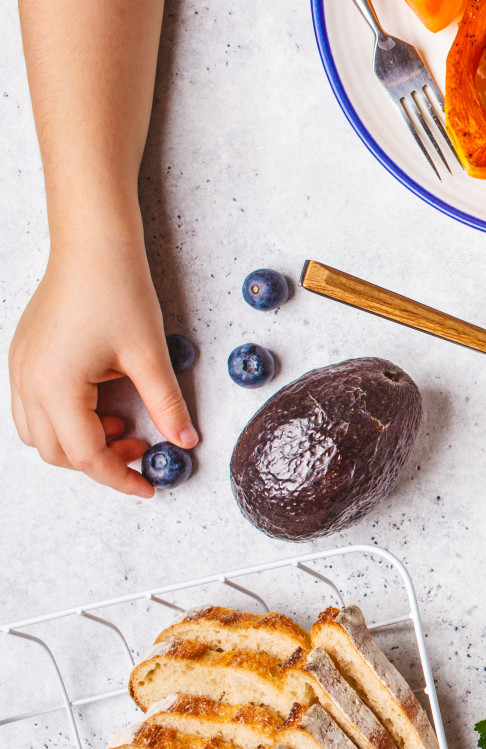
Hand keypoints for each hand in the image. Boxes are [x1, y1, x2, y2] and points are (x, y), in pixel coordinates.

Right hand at [9, 235, 194, 496]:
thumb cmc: (118, 291)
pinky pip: (34, 407)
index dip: (120, 476)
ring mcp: (19, 369)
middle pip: (57, 452)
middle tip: (142, 448)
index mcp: (55, 387)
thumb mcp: (149, 355)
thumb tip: (186, 441)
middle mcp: (27, 382)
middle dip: (101, 460)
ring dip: (80, 441)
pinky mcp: (23, 357)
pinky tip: (103, 403)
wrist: (92, 246)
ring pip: (40, 433)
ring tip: (124, 424)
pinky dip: (66, 419)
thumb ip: (166, 404)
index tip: (149, 486)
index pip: (86, 455)